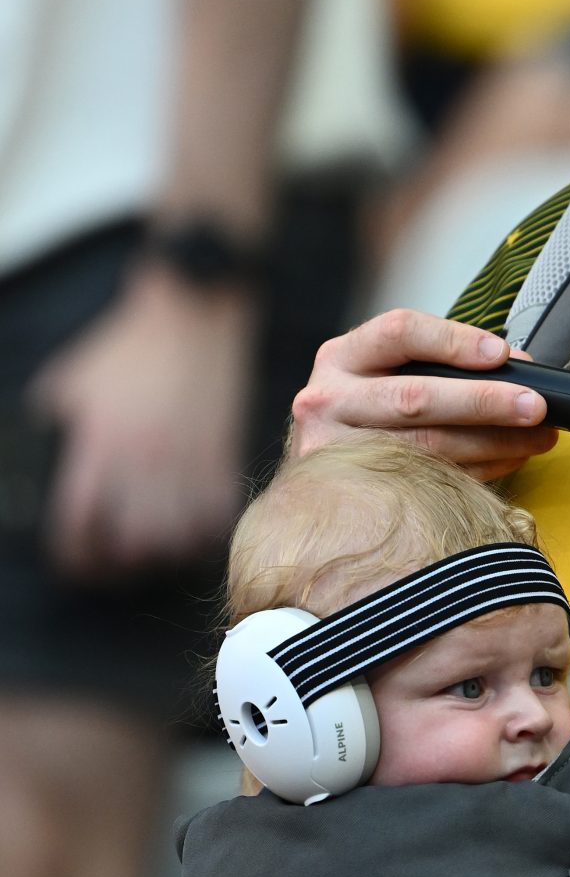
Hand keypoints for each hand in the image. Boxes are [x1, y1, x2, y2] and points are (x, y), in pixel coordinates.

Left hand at [31, 271, 254, 581]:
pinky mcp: (222, 456)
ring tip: (153, 547)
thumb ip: (53, 422)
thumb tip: (39, 448)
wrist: (191, 314)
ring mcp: (187, 461)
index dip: (71, 554)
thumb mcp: (69, 380)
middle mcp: (142, 460)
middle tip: (114, 559)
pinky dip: (203, 532)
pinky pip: (216, 516)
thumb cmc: (126, 346)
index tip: (72, 560)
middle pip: (130, 544)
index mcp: (98, 443)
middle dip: (118, 562)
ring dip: (161, 551)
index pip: (77, 523)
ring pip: (176, 538)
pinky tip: (191, 527)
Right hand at [289, 308, 559, 478]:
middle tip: (535, 406)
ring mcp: (335, 452)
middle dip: (485, 402)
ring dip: (494, 443)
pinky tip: (508, 460)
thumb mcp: (384, 371)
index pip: (399, 333)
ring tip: (536, 438)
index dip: (454, 341)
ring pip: (427, 447)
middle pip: (416, 398)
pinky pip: (429, 482)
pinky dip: (477, 471)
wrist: (322, 464)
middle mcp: (328, 401)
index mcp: (341, 358)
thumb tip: (516, 365)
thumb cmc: (367, 410)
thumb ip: (438, 362)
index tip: (501, 353)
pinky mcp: (354, 493)